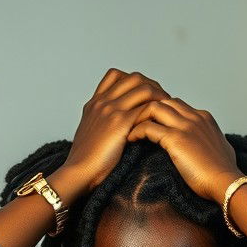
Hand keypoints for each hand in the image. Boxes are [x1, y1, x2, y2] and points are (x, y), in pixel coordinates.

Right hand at [57, 69, 169, 198]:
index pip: (116, 75)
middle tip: (163, 101)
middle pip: (134, 78)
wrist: (79, 170)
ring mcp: (111, 110)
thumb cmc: (87, 159)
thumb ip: (102, 123)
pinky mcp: (120, 123)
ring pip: (143, 88)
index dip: (136, 81)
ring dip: (159, 97)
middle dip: (153, 86)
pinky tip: (163, 122)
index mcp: (95, 102)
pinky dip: (157, 112)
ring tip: (167, 110)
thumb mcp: (91, 133)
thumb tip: (115, 125)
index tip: (148, 94)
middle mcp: (103, 101)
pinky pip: (145, 108)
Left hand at [126, 97, 240, 202]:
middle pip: (163, 100)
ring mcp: (185, 126)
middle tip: (134, 123)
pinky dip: (136, 131)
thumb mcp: (220, 148)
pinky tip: (132, 140)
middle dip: (146, 109)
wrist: (226, 183)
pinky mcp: (175, 139)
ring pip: (153, 107)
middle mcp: (194, 117)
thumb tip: (206, 145)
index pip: (176, 103)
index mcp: (204, 118)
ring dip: (139, 116)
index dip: (161, 111)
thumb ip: (210, 140)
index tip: (150, 122)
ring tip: (130, 129)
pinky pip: (148, 127)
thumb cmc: (224, 173)